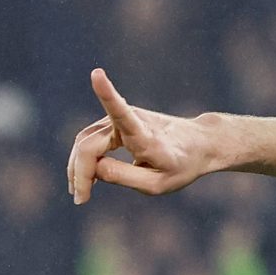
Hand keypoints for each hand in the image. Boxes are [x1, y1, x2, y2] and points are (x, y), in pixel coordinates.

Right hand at [68, 69, 223, 202]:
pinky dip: (83, 160)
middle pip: (89, 145)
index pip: (123, 115)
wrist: (198, 145)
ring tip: (80, 194)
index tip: (97, 74)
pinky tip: (83, 180)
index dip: (108, 95)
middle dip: (80, 173)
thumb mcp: (157, 184)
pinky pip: (90, 141)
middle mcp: (133, 121)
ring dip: (77, 167)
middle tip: (81, 200)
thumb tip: (92, 168)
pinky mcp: (116, 121)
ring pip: (85, 142)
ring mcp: (122, 118)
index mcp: (147, 137)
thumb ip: (123, 177)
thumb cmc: (181, 166)